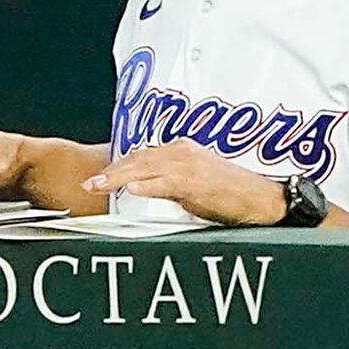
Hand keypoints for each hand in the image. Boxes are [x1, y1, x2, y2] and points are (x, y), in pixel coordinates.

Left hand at [84, 140, 293, 225]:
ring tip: (98, 185)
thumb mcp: (191, 183)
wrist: (259, 198)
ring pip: (146, 167)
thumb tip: (141, 189)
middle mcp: (182, 152)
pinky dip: (148, 184)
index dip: (117, 166)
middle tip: (88, 183)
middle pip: (137, 159)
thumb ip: (165, 183)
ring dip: (119, 177)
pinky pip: (166, 182)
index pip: (140, 155)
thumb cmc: (227, 193)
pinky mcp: (197, 181)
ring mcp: (190, 165)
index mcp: (181, 150)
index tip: (98, 176)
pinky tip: (131, 188)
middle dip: (110, 171)